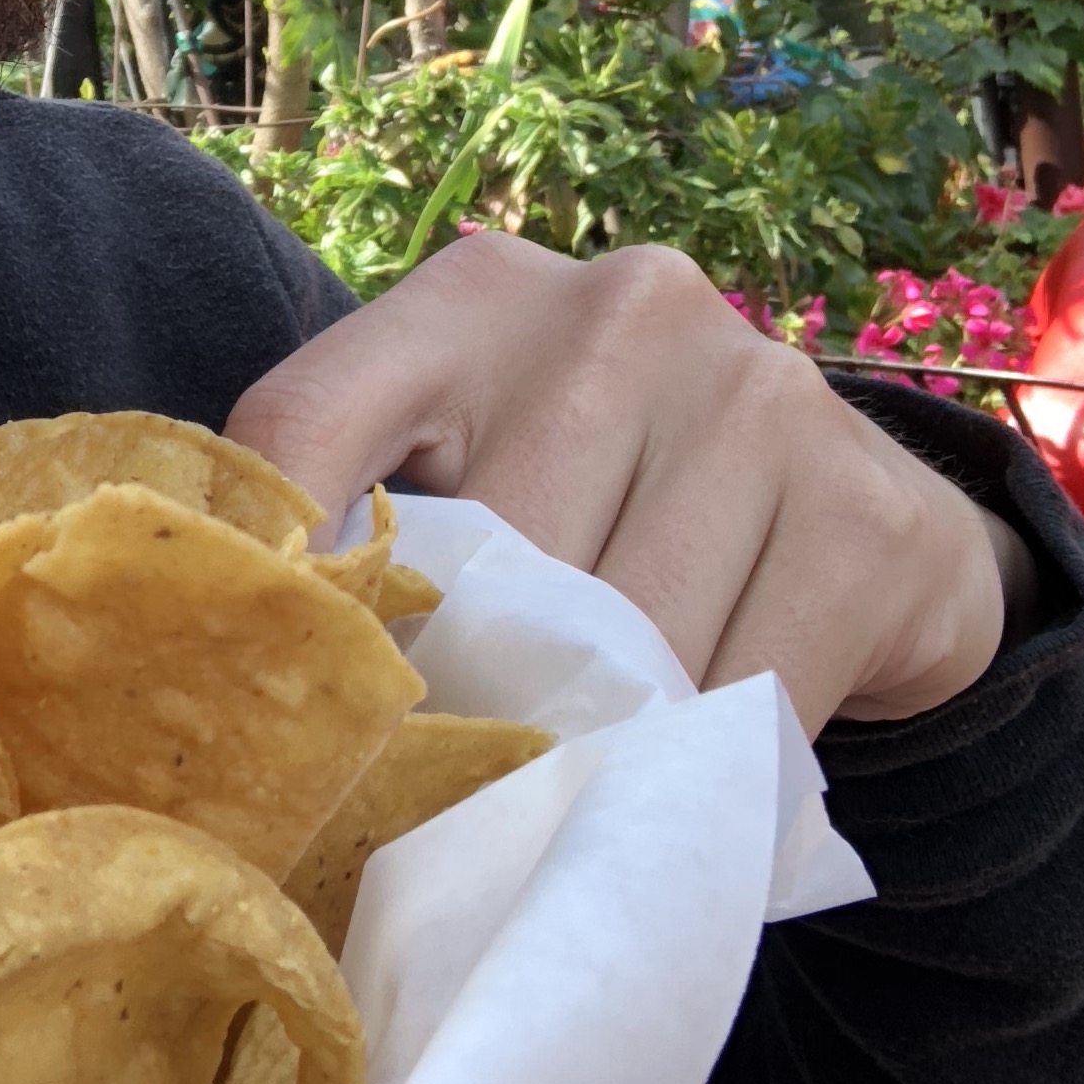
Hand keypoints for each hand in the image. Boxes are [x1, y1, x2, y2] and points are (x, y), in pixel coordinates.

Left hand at [227, 236, 1034, 735]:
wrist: (861, 528)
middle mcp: (614, 311)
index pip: (302, 427)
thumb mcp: (482, 476)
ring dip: (585, 744)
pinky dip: (696, 765)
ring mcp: (751, 393)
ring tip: (565, 780)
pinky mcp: (859, 509)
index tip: (255, 705)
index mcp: (469, 298)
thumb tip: (222, 681)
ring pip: (612, 644)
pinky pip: (738, 693)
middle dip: (454, 694)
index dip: (263, 581)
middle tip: (438, 784)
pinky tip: (681, 767)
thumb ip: (373, 529)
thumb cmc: (615, 517)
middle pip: (473, 563)